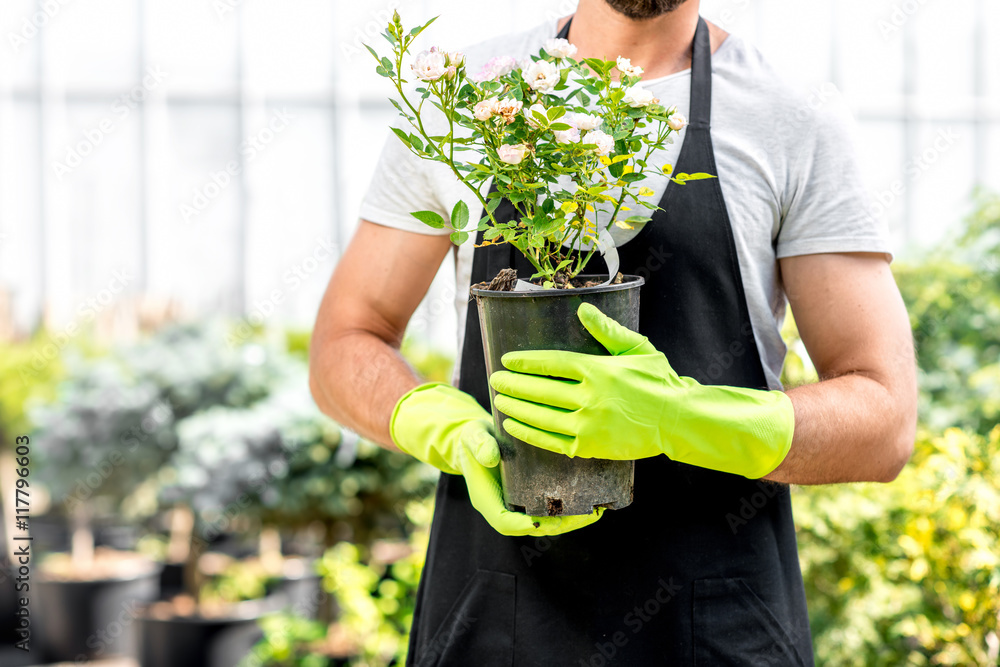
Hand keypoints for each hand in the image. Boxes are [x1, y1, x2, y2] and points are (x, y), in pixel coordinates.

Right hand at [391, 383, 604, 534]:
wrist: (476, 438)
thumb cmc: (472, 438)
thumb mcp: (472, 437)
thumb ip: (479, 445)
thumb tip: (491, 457)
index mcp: (487, 499)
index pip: (504, 522)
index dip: (523, 525)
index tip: (542, 523)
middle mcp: (505, 506)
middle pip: (533, 527)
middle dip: (560, 525)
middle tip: (586, 515)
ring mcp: (519, 503)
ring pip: (546, 521)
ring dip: (571, 520)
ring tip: (595, 510)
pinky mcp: (530, 495)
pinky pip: (550, 508)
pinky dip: (569, 507)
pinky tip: (589, 497)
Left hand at [488, 303, 794, 478]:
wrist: (678, 421)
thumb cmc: (659, 381)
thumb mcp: (637, 348)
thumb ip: (607, 330)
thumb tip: (581, 310)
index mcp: (598, 370)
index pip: (552, 363)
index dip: (526, 362)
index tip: (508, 360)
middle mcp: (589, 397)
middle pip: (541, 390)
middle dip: (513, 385)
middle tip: (494, 380)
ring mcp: (588, 425)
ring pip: (541, 416)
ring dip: (516, 407)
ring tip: (499, 400)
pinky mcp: (589, 446)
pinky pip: (550, 440)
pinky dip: (529, 433)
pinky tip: (513, 425)